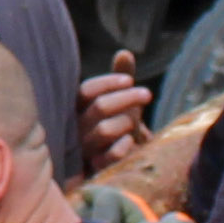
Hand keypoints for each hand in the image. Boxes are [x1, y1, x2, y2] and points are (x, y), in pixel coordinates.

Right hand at [75, 55, 152, 178]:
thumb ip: (122, 78)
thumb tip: (124, 53)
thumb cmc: (119, 126)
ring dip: (126, 122)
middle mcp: (76, 129)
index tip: (129, 80)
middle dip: (127, 98)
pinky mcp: (94, 170)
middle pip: (100, 107)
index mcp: (78, 109)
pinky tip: (130, 142)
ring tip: (134, 124)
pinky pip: (109, 157)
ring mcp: (84, 150)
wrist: (122, 163)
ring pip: (105, 130)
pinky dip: (123, 146)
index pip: (86, 91)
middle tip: (147, 94)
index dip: (108, 83)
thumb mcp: (122, 101)